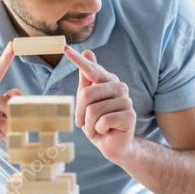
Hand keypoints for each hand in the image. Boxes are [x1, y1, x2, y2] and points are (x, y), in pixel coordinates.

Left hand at [63, 45, 134, 163]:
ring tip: (97, 129)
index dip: (77, 60)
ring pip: (94, 110)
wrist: (113, 145)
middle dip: (80, 113)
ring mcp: (126, 100)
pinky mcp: (130, 115)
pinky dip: (99, 130)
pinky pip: (104, 120)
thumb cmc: (98, 123)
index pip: (91, 69)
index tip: (64, 48)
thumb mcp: (87, 103)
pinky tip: (106, 131)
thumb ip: (86, 80)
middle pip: (86, 94)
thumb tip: (88, 51)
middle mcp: (119, 87)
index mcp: (108, 81)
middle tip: (84, 123)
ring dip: (90, 125)